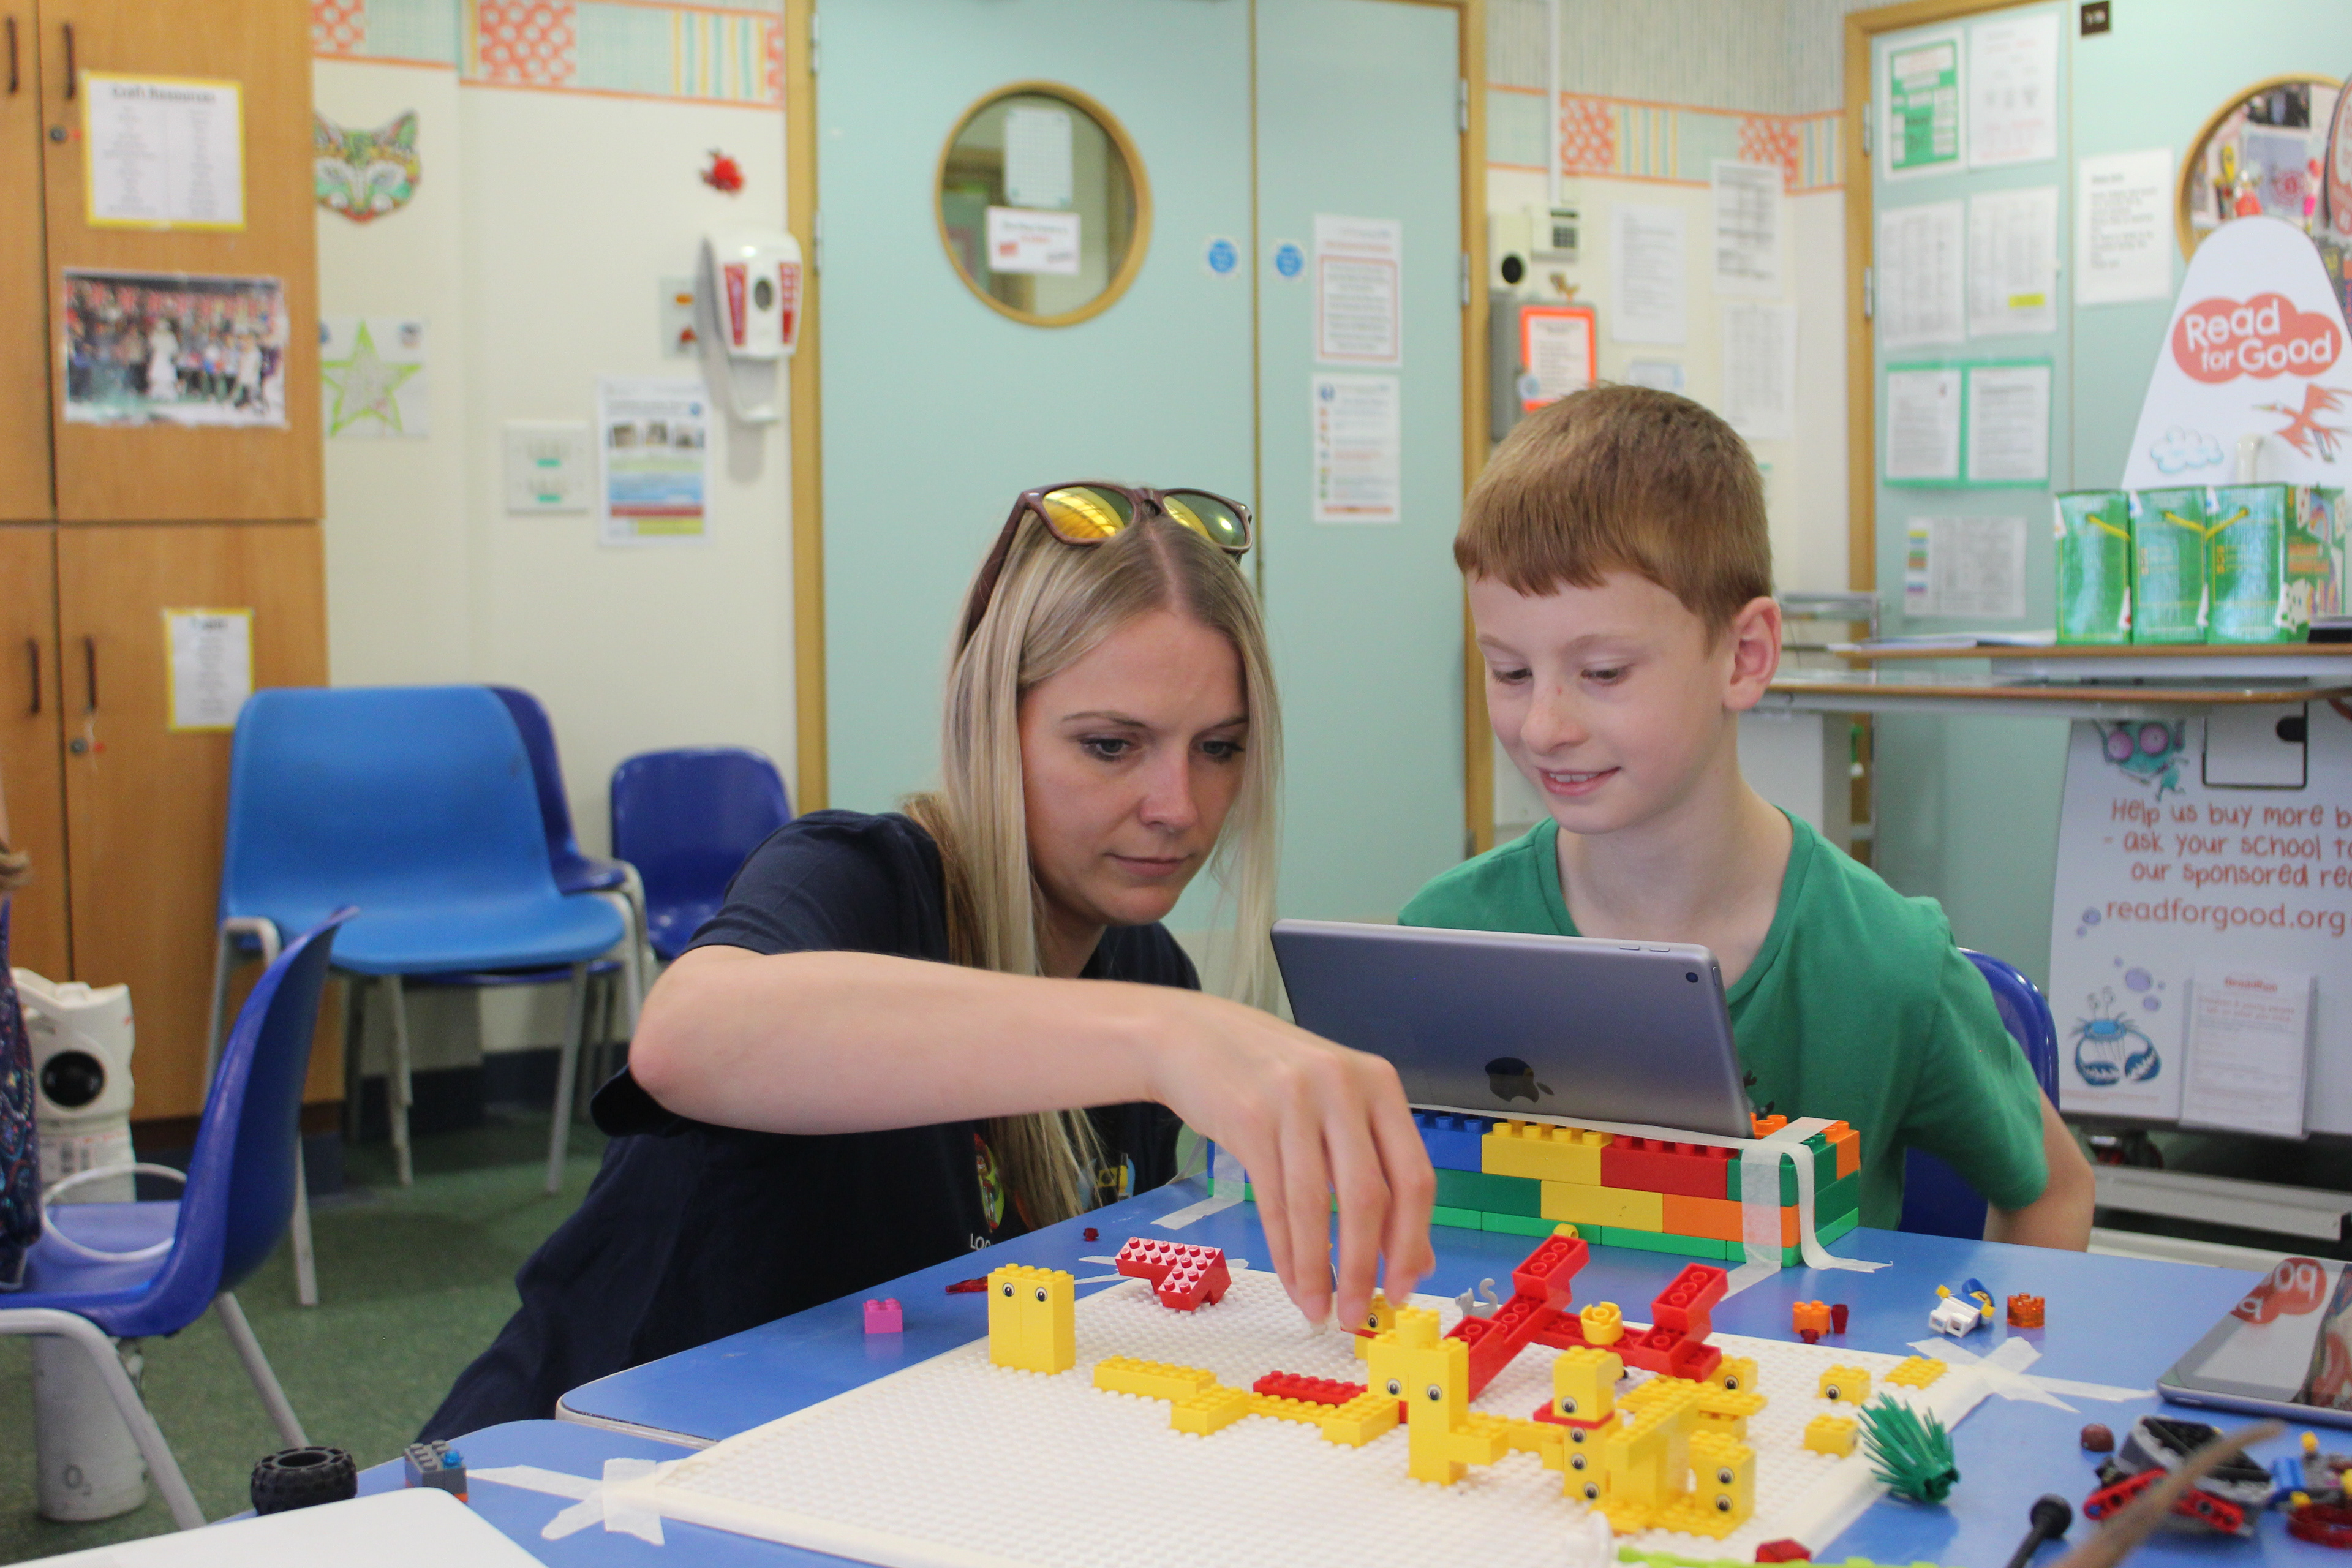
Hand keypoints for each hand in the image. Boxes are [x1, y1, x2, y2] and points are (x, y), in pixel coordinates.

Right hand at [1143, 991, 1434, 1328]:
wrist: (1193, 1037)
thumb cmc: (1274, 1080)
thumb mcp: (1337, 1108)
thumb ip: (1379, 1169)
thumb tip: (1416, 1258)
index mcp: (1380, 1085)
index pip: (1414, 1176)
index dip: (1413, 1241)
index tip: (1403, 1289)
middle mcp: (1344, 1087)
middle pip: (1370, 1196)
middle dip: (1364, 1266)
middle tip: (1359, 1313)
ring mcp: (1294, 1100)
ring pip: (1316, 1205)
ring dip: (1320, 1269)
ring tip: (1321, 1311)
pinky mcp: (1248, 1119)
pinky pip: (1274, 1201)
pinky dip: (1285, 1252)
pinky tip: (1292, 1281)